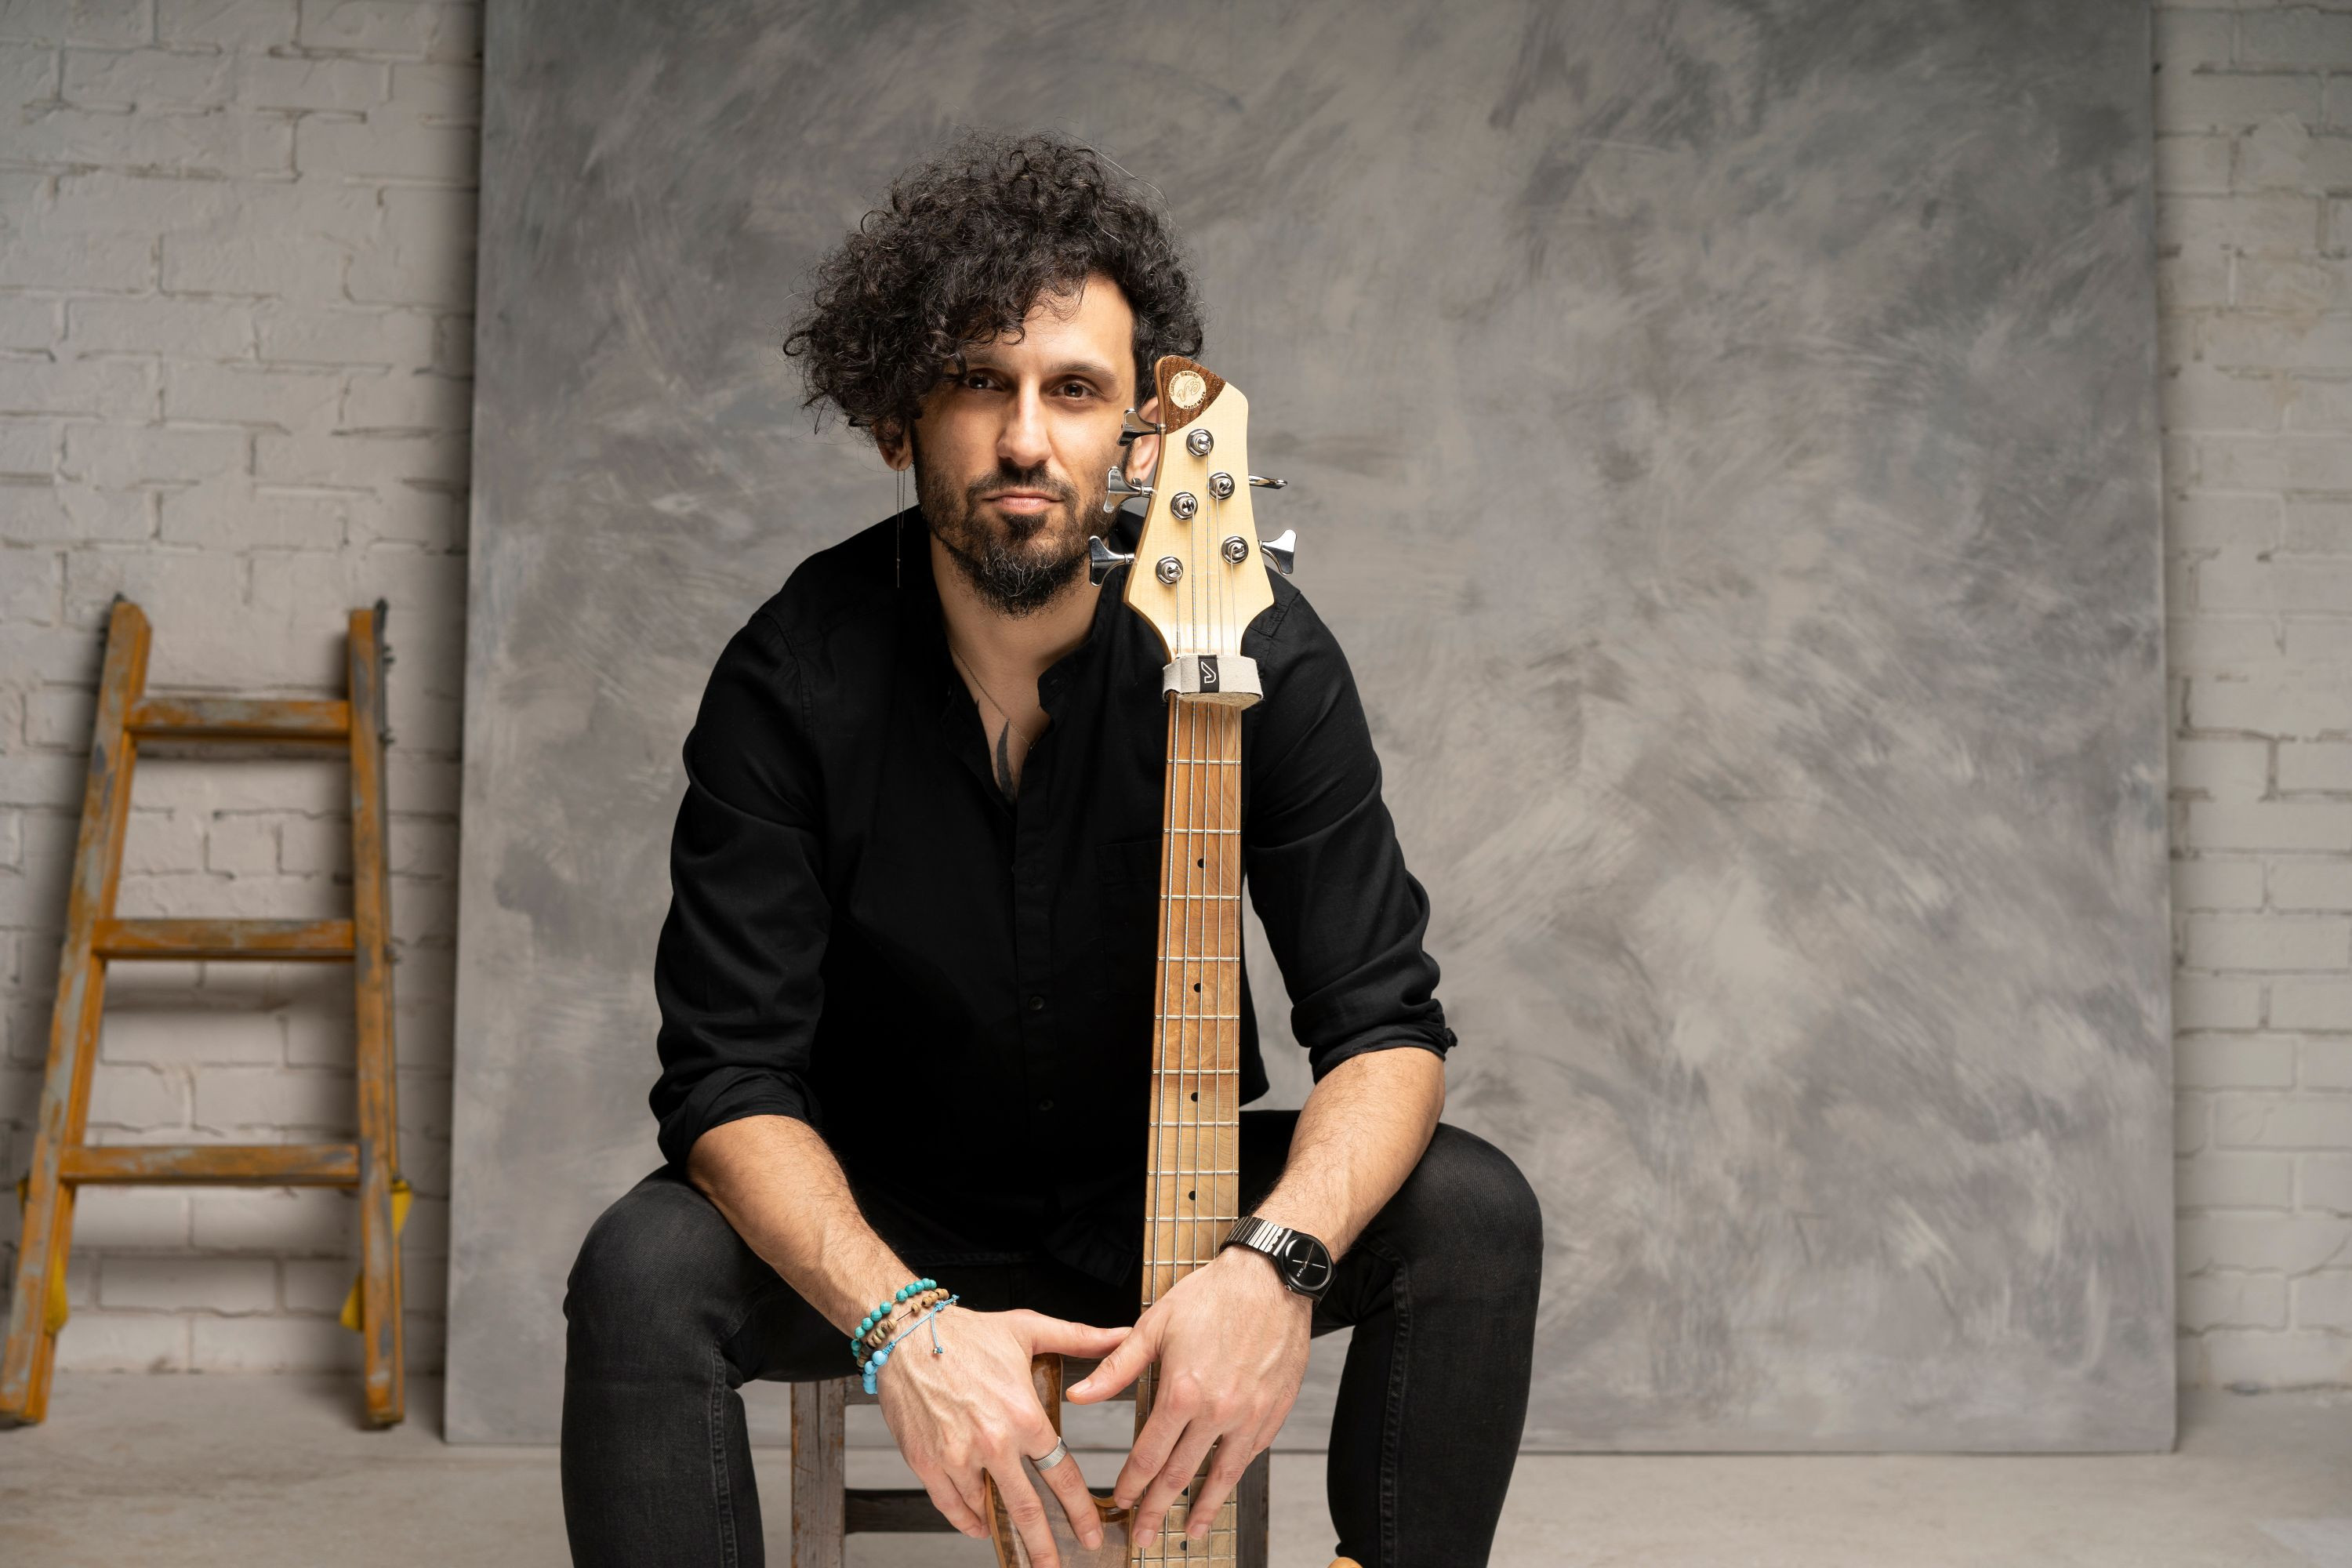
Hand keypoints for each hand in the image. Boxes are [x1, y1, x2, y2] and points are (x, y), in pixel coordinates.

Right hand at [875, 1304, 1130, 1567]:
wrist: (906, 1334)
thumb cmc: (966, 1332)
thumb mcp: (1029, 1329)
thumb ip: (1081, 1339)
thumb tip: (1121, 1335)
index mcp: (1023, 1415)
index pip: (1060, 1475)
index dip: (1078, 1510)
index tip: (1089, 1532)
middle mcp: (992, 1442)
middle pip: (1025, 1508)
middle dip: (1044, 1545)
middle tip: (1054, 1565)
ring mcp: (957, 1457)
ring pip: (986, 1509)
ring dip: (1001, 1530)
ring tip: (1017, 1548)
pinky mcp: (926, 1463)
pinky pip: (951, 1506)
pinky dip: (967, 1521)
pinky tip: (979, 1526)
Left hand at [1064, 1246, 1311, 1549]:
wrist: (1272, 1279)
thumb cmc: (1212, 1296)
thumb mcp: (1155, 1325)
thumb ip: (1116, 1367)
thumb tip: (1080, 1394)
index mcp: (1182, 1392)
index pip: (1149, 1455)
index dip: (1132, 1484)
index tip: (1122, 1502)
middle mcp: (1217, 1412)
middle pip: (1181, 1475)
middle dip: (1158, 1510)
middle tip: (1144, 1537)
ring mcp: (1250, 1416)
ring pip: (1222, 1475)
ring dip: (1203, 1509)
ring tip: (1190, 1532)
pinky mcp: (1274, 1412)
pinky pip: (1250, 1455)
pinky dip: (1234, 1476)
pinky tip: (1223, 1486)